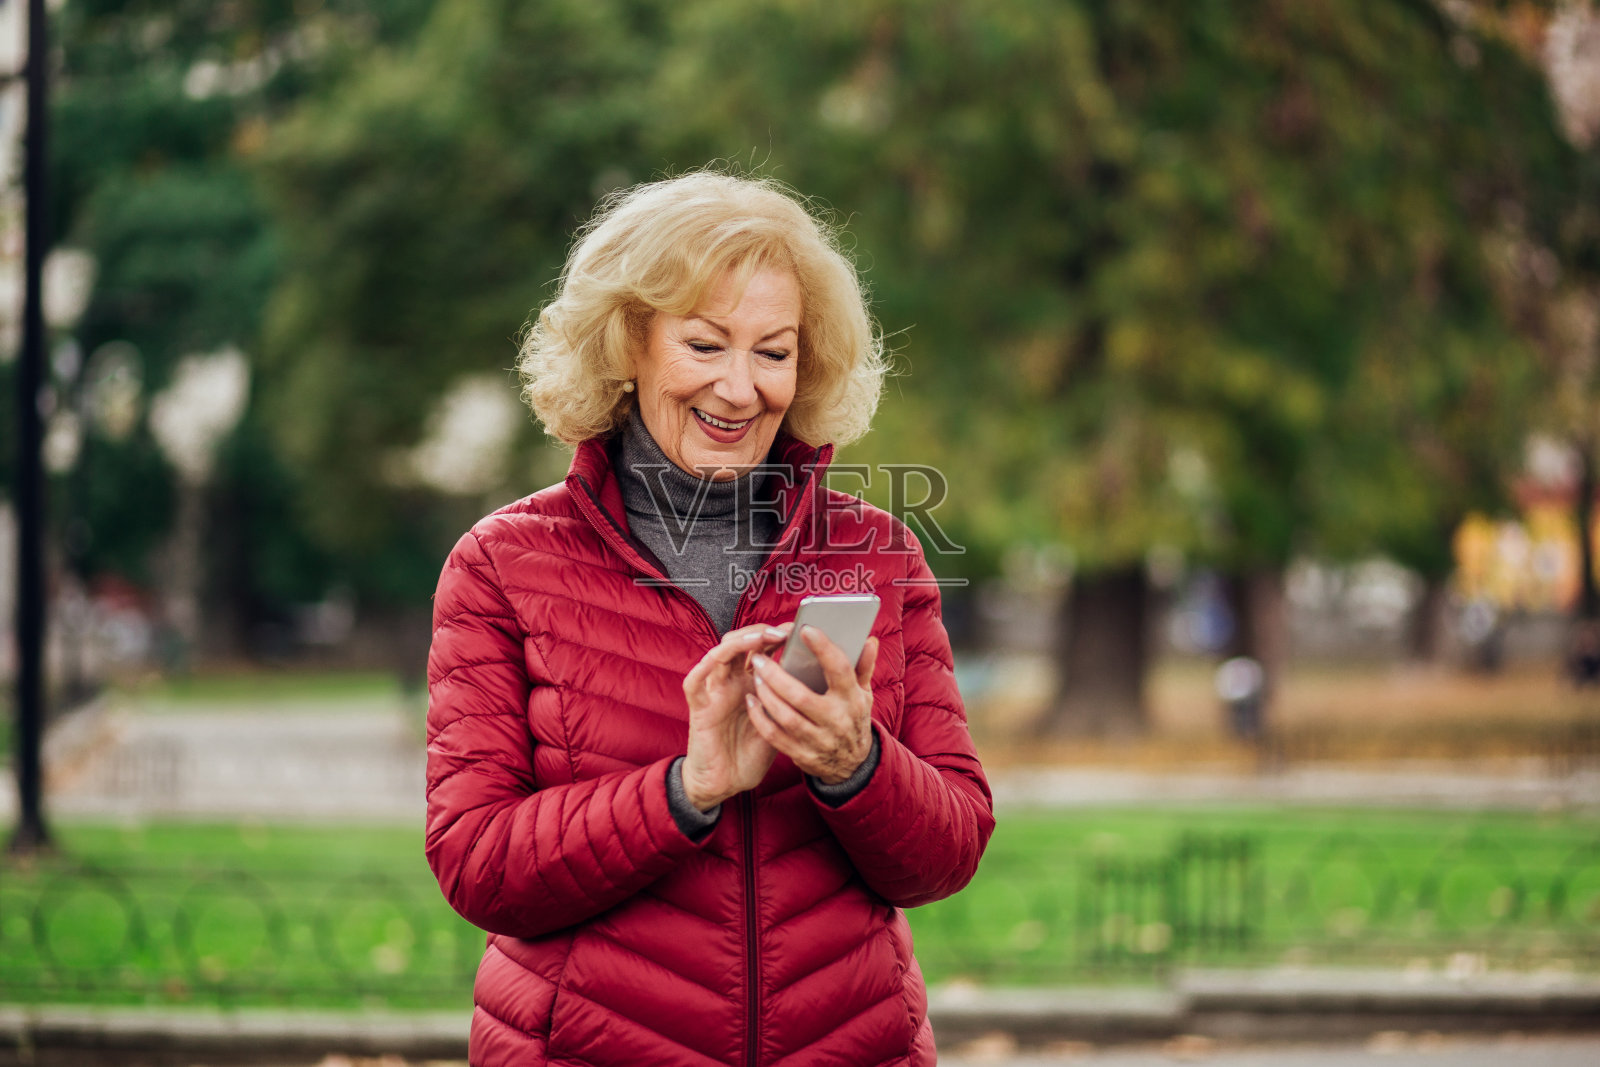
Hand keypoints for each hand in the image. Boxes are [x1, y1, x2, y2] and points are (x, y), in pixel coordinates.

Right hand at [681, 624, 790, 810]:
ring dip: (740, 642)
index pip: (763, 648)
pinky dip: (704, 667)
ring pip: (721, 654)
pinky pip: (695, 682)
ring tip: (760, 638)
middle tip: (784, 632)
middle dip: (762, 633)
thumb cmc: (753, 754)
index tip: (801, 630)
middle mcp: (733, 682)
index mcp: (753, 683)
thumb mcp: (781, 724)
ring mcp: (715, 692)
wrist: (726, 783)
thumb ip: (793, 701)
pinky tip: (717, 658)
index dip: (778, 635)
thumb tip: (824, 679)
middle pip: (742, 643)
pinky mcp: (700, 708)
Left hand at [747, 626, 878, 784]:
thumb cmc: (853, 718)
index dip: (823, 649)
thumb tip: (869, 640)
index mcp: (852, 699)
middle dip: (776, 675)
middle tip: (759, 657)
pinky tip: (752, 702)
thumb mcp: (863, 694)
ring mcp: (818, 740)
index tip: (806, 629)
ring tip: (755, 676)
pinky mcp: (802, 754)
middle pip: (800, 696)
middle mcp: (836, 720)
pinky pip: (775, 736)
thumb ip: (863, 666)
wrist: (852, 764)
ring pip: (785, 716)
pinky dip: (760, 718)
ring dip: (766, 694)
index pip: (839, 670)